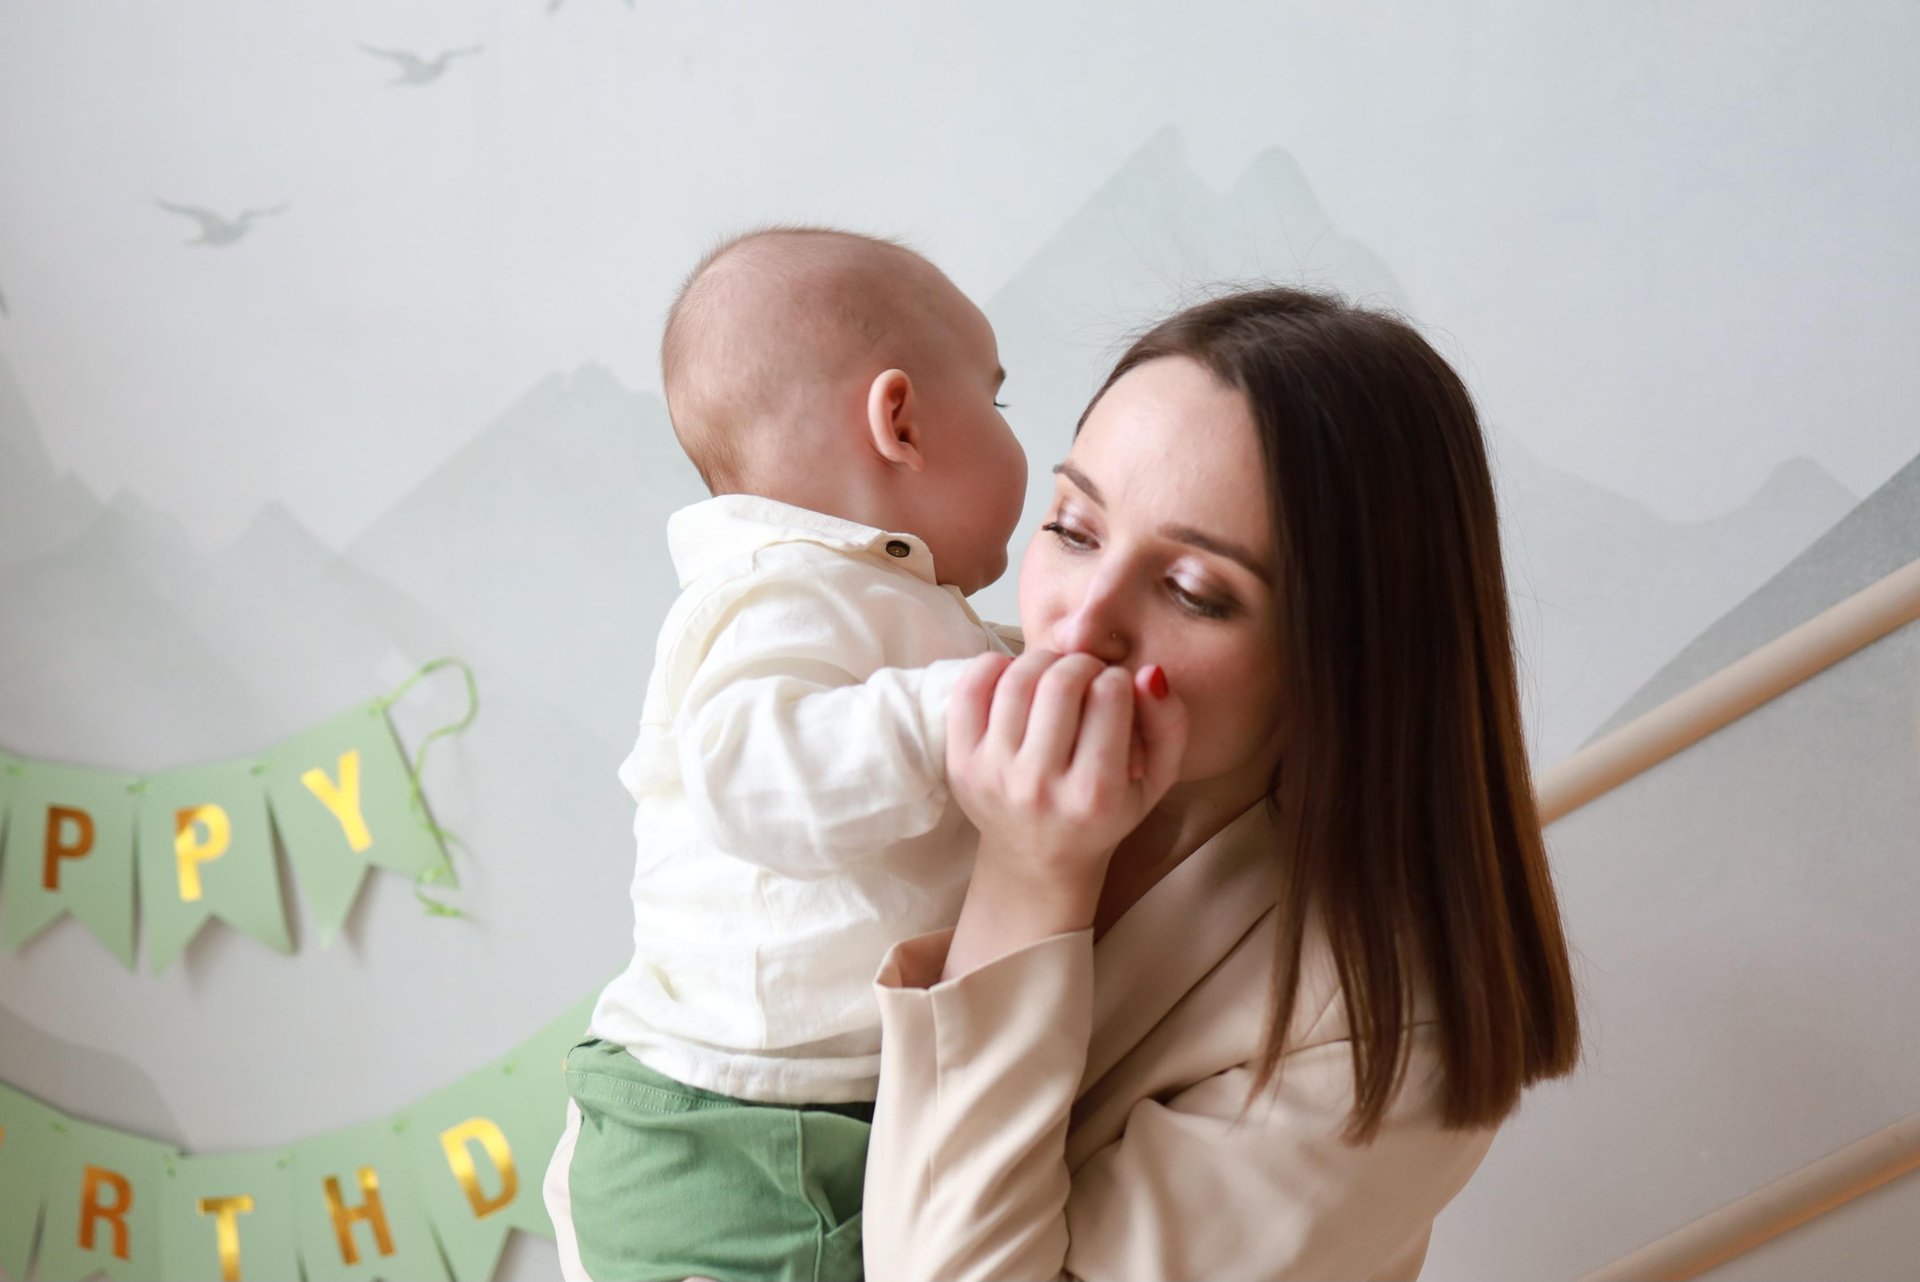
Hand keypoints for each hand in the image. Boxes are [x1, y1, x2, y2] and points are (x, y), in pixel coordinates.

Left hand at [945, 649, 1187, 926]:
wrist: (1038, 859)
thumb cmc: (1103, 813)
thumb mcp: (1155, 780)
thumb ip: (1170, 725)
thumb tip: (1149, 673)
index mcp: (1094, 795)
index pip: (1110, 695)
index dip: (1118, 679)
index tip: (1115, 690)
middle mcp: (1039, 786)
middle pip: (1060, 682)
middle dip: (1081, 664)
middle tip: (1085, 676)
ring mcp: (993, 774)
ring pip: (1017, 678)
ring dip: (1042, 661)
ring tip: (1054, 676)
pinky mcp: (959, 762)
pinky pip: (971, 689)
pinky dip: (996, 665)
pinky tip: (1015, 677)